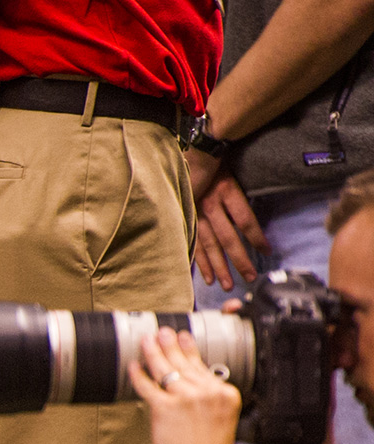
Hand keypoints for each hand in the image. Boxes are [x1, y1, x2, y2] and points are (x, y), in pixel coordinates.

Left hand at [130, 326, 243, 443]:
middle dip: (171, 345)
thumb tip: (187, 390)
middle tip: (163, 331)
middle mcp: (208, 392)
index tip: (183, 338)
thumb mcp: (220, 421)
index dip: (190, 351)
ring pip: (166, 369)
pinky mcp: (165, 409)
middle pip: (184, 363)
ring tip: (147, 340)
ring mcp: (186, 399)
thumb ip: (208, 402)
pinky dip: (138, 374)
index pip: (203, 366)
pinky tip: (132, 365)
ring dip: (153, 352)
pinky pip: (148, 386)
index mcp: (225, 393)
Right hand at [192, 168, 270, 291]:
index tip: (267, 251)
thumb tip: (250, 222)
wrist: (193, 150)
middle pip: (227, 238)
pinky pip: (193, 243)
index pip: (245, 220)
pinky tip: (207, 276)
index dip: (256, 237)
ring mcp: (195, 212)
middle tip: (249, 277)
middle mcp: (210, 204)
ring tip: (227, 284)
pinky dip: (199, 261)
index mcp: (227, 191)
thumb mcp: (233, 173)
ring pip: (209, 245)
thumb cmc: (216, 161)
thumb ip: (238, 197)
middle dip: (239, 260)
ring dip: (219, 267)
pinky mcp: (185, 217)